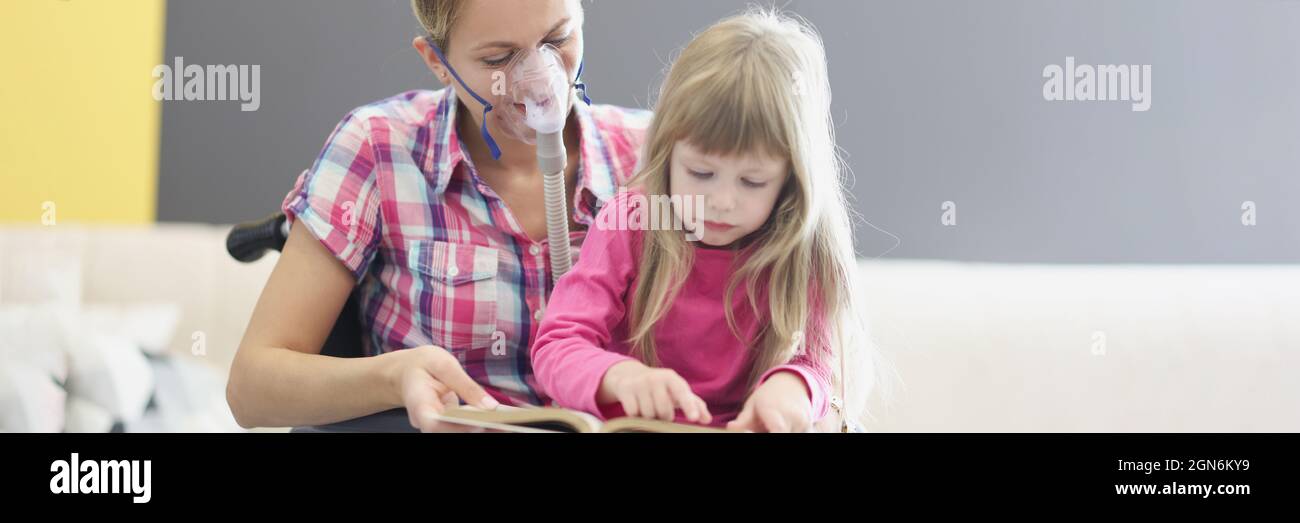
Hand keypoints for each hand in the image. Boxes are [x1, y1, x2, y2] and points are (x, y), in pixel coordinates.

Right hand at [384, 345, 499, 431]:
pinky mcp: (446, 425)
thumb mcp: (443, 364)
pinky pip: (463, 428)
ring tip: (508, 425)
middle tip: (504, 426)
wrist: (406, 371)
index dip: (456, 427)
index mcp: (418, 403)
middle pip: (450, 433)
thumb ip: (466, 385)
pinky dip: (481, 426)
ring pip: (458, 433)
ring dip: (483, 429)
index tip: (479, 423)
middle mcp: (425, 420)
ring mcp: (435, 425)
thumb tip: (490, 407)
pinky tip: (501, 422)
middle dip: (477, 430)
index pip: (433, 424)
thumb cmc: (423, 364)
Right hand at [597, 361, 711, 423]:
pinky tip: (637, 404)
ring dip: (649, 415)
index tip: (694, 418)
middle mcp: (656, 378)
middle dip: (663, 415)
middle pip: (664, 411)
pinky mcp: (625, 389)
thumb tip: (707, 420)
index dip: (689, 406)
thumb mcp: (677, 391)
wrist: (630, 375)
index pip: (682, 393)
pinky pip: (633, 413)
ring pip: (648, 414)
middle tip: (661, 408)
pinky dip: (635, 413)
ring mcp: (639, 383)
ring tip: (648, 405)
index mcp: (671, 378)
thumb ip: (694, 404)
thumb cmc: (661, 387)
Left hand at [726, 371, 813, 432]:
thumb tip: (730, 427)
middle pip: (781, 434)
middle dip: (771, 432)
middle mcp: (791, 416)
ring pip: (790, 435)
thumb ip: (743, 420)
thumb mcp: (753, 405)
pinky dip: (790, 431)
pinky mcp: (809, 426)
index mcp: (773, 411)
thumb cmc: (768, 396)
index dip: (770, 435)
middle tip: (764, 427)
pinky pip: (798, 434)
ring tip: (771, 425)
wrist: (793, 384)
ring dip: (779, 433)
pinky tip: (785, 426)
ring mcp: (803, 422)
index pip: (777, 432)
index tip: (759, 432)